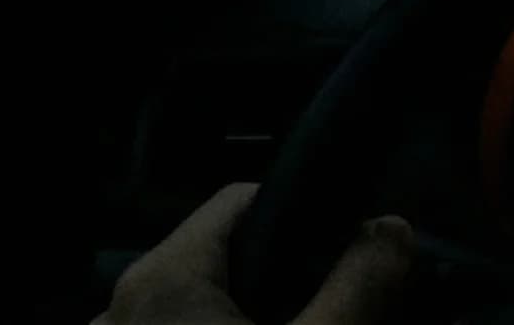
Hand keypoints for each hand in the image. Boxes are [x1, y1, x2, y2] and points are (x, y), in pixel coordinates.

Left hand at [97, 182, 416, 324]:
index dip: (306, 217)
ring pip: (198, 310)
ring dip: (252, 319)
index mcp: (163, 279)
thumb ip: (359, 286)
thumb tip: (393, 230)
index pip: (242, 201)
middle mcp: (121, 309)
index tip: (349, 254)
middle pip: (222, 261)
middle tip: (329, 314)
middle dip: (282, 284)